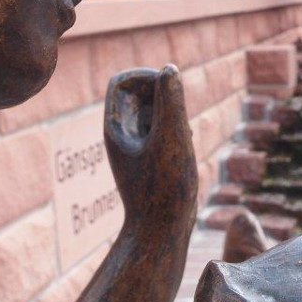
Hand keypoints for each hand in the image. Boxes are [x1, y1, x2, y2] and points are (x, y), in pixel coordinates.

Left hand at [103, 65, 197, 231]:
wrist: (162, 232)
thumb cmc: (166, 189)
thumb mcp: (173, 140)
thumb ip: (171, 103)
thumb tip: (169, 69)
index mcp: (116, 127)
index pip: (123, 81)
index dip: (147, 75)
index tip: (170, 88)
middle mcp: (122, 135)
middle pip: (139, 93)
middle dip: (164, 95)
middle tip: (179, 115)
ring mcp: (136, 147)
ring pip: (153, 112)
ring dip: (173, 113)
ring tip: (183, 135)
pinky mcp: (150, 159)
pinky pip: (162, 131)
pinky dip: (176, 130)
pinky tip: (185, 147)